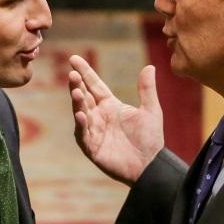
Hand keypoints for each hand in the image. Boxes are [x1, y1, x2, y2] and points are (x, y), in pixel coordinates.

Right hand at [69, 57, 163, 184]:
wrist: (150, 165)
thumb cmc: (150, 139)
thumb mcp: (151, 111)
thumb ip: (147, 90)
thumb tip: (150, 66)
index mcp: (110, 105)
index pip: (94, 85)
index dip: (85, 72)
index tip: (74, 58)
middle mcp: (99, 116)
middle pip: (84, 96)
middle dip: (77, 85)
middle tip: (72, 73)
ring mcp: (93, 131)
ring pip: (81, 112)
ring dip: (77, 102)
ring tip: (77, 91)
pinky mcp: (92, 147)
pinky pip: (83, 133)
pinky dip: (81, 124)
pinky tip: (81, 115)